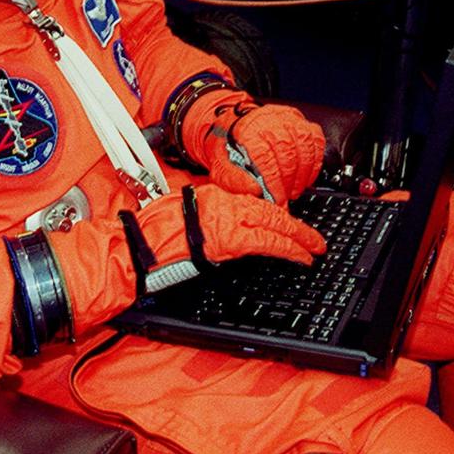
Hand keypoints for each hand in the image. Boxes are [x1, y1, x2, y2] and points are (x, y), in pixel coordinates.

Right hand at [138, 184, 324, 267]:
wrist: (139, 245)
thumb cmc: (151, 233)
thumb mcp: (181, 216)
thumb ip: (206, 218)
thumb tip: (221, 227)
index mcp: (212, 196)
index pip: (253, 203)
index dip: (275, 214)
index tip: (287, 223)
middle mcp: (223, 203)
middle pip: (269, 211)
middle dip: (295, 226)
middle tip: (315, 238)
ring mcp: (227, 220)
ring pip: (274, 224)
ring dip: (298, 237)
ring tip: (314, 248)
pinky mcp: (229, 240)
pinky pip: (266, 242)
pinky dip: (287, 249)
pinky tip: (301, 256)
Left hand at [198, 101, 324, 203]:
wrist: (229, 123)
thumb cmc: (225, 145)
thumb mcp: (219, 164)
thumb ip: (234, 180)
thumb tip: (256, 191)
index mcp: (245, 130)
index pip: (266, 158)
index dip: (275, 183)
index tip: (277, 199)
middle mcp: (268, 120)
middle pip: (288, 153)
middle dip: (289, 181)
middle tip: (286, 197)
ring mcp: (285, 117)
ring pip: (305, 146)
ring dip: (303, 173)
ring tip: (294, 189)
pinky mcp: (298, 119)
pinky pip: (315, 139)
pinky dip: (314, 160)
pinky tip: (305, 175)